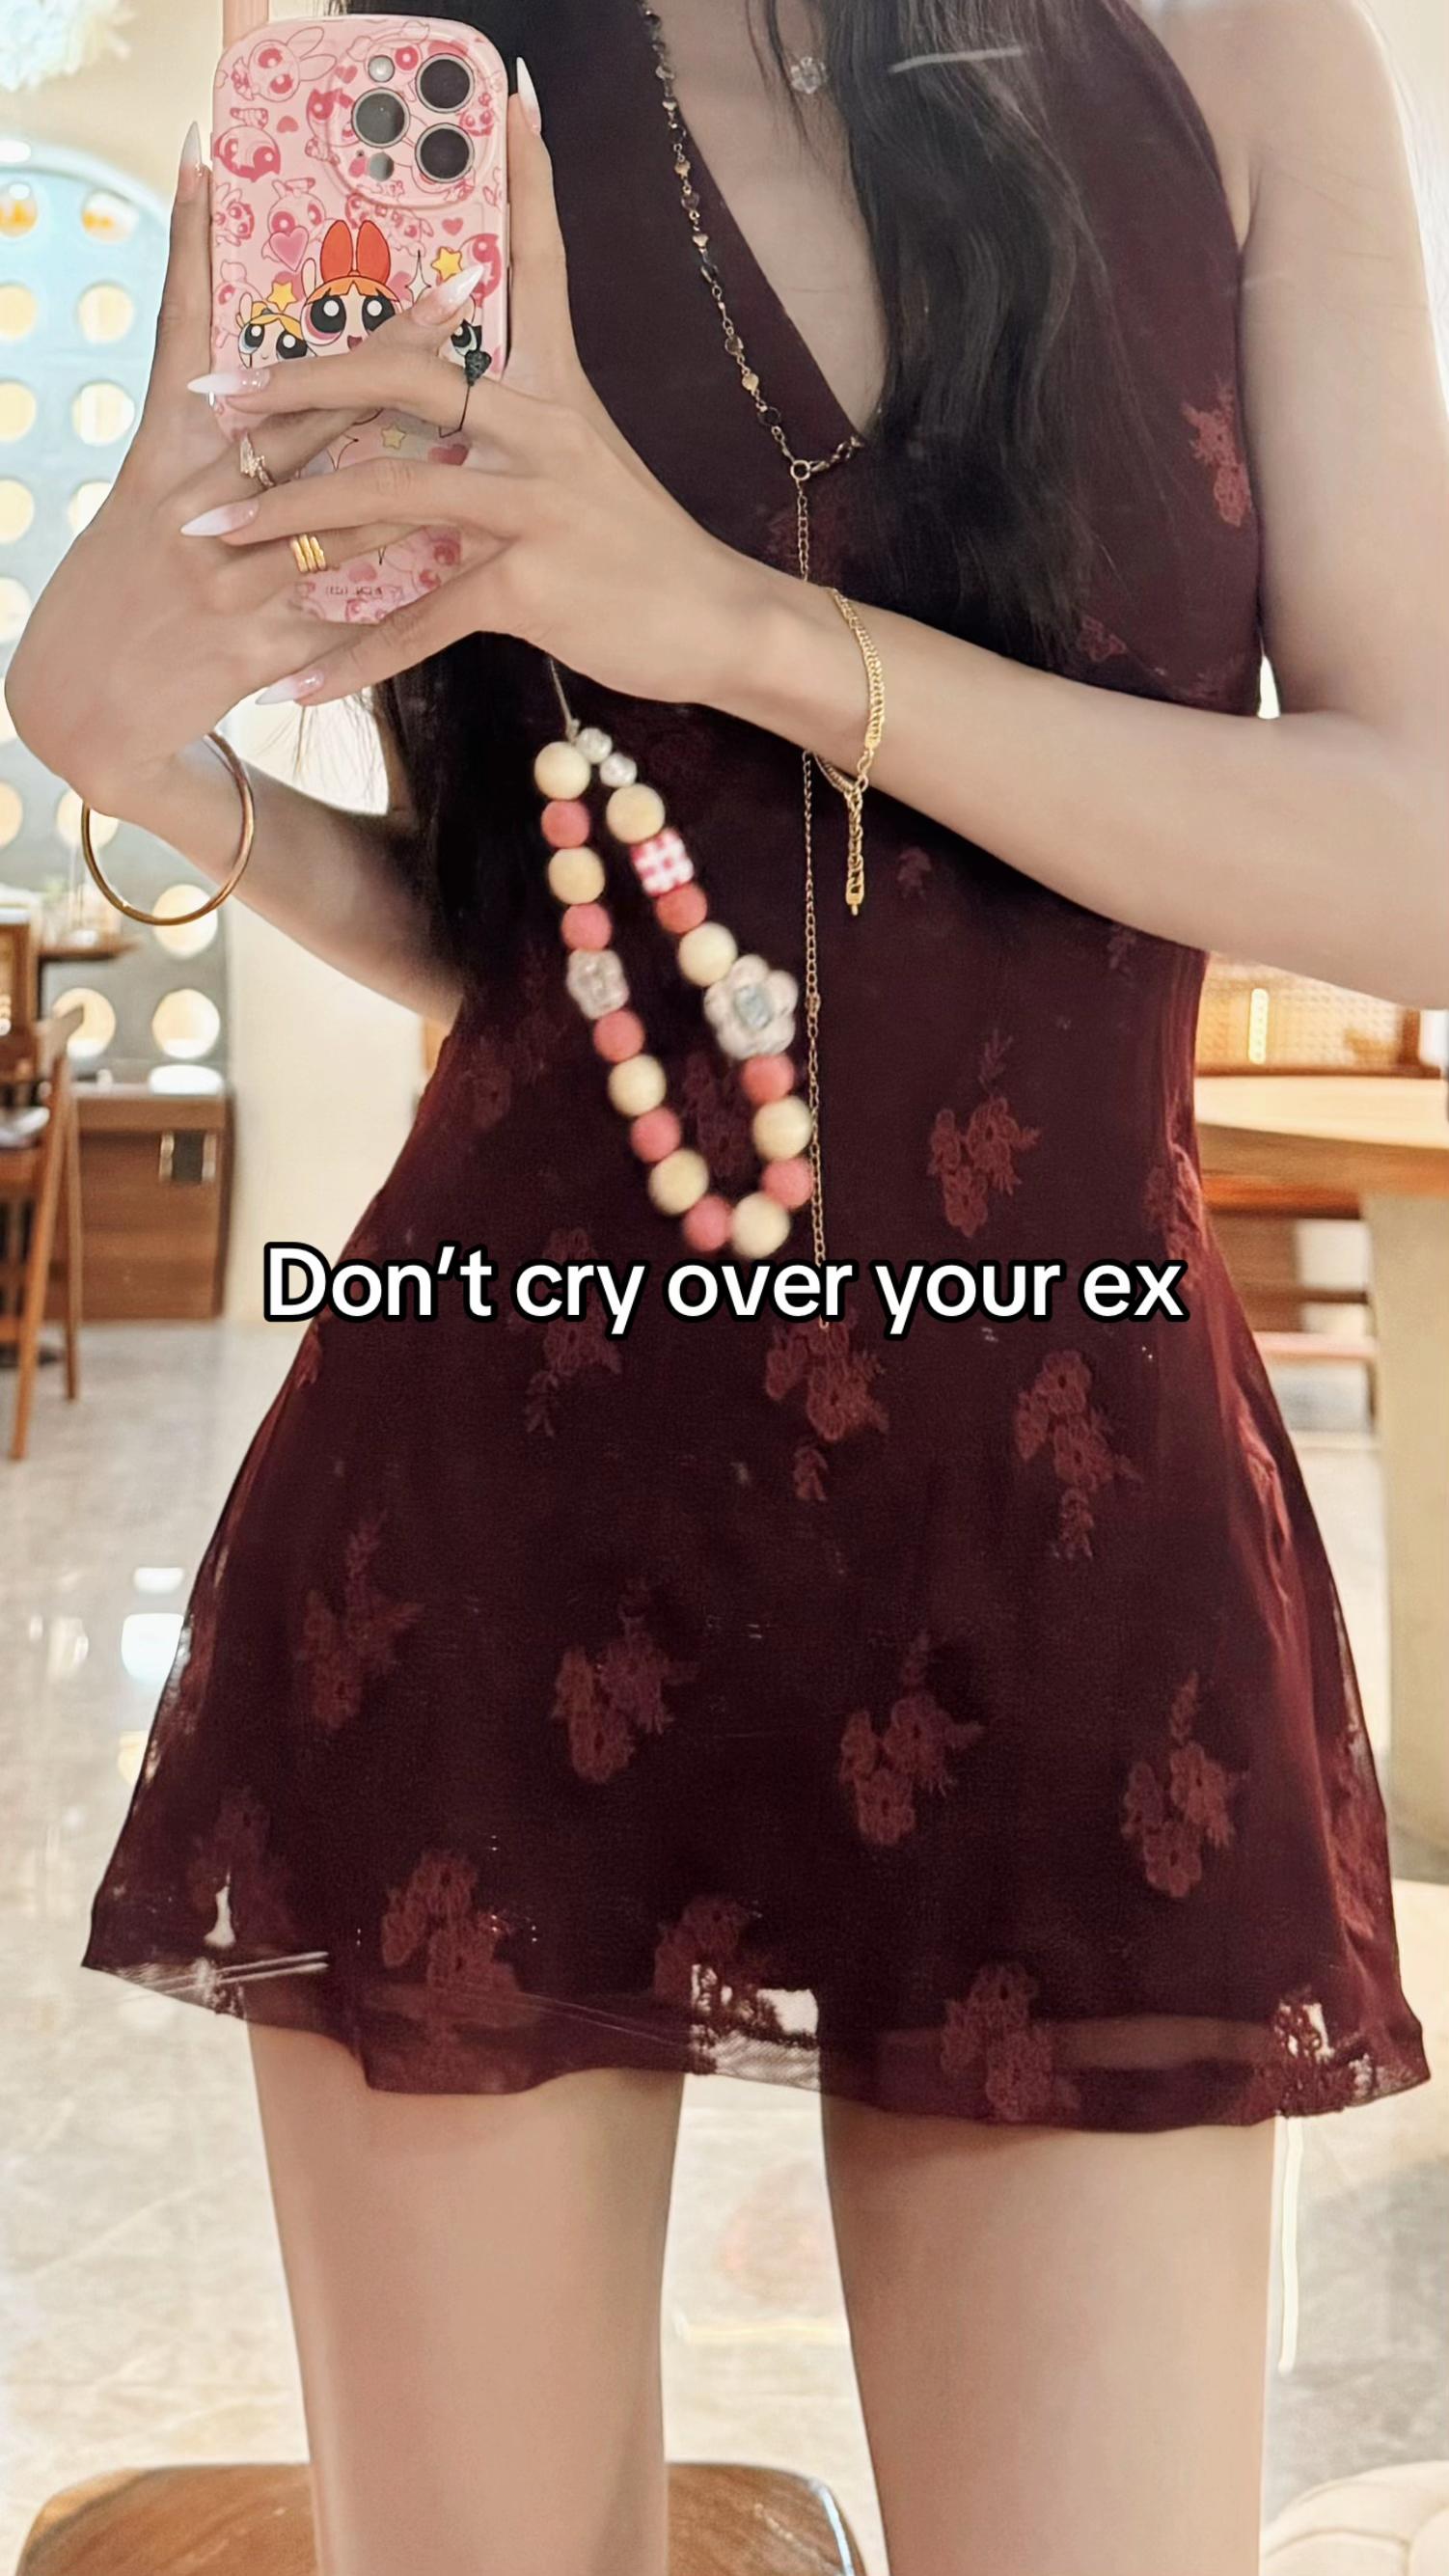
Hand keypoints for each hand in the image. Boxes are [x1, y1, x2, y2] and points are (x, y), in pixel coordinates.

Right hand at [2, 126, 481, 813]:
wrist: (80, 706)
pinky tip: (463, 578)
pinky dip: (399, 601)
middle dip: (389, 354)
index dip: (253, 266)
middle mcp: (197, 504)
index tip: (301, 203)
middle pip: (307, 415)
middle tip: (458, 295)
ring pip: (342, 517)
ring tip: (489, 434)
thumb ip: (208, 423)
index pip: (213, 339)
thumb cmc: (124, 585)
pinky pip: (344, 619)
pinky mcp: (253, 648)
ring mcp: (228, 578)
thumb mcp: (148, 489)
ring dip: (421, 473)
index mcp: (169, 453)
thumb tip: (261, 356)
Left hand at [186, 96, 770, 712]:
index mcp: (556, 390)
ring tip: (214, 536)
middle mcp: (541, 429)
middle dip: (295, 383)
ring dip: (286, 520)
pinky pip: (419, 618)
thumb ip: (522, 431)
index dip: (528, 184)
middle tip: (212, 394)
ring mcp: (535, 504)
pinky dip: (352, 657)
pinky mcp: (530, 584)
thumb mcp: (591, 466)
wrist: (719, 626)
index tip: (514, 101)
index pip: (537, 265)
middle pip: (401, 376)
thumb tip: (455, 423)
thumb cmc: (646, 554)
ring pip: (386, 492)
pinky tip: (299, 682)